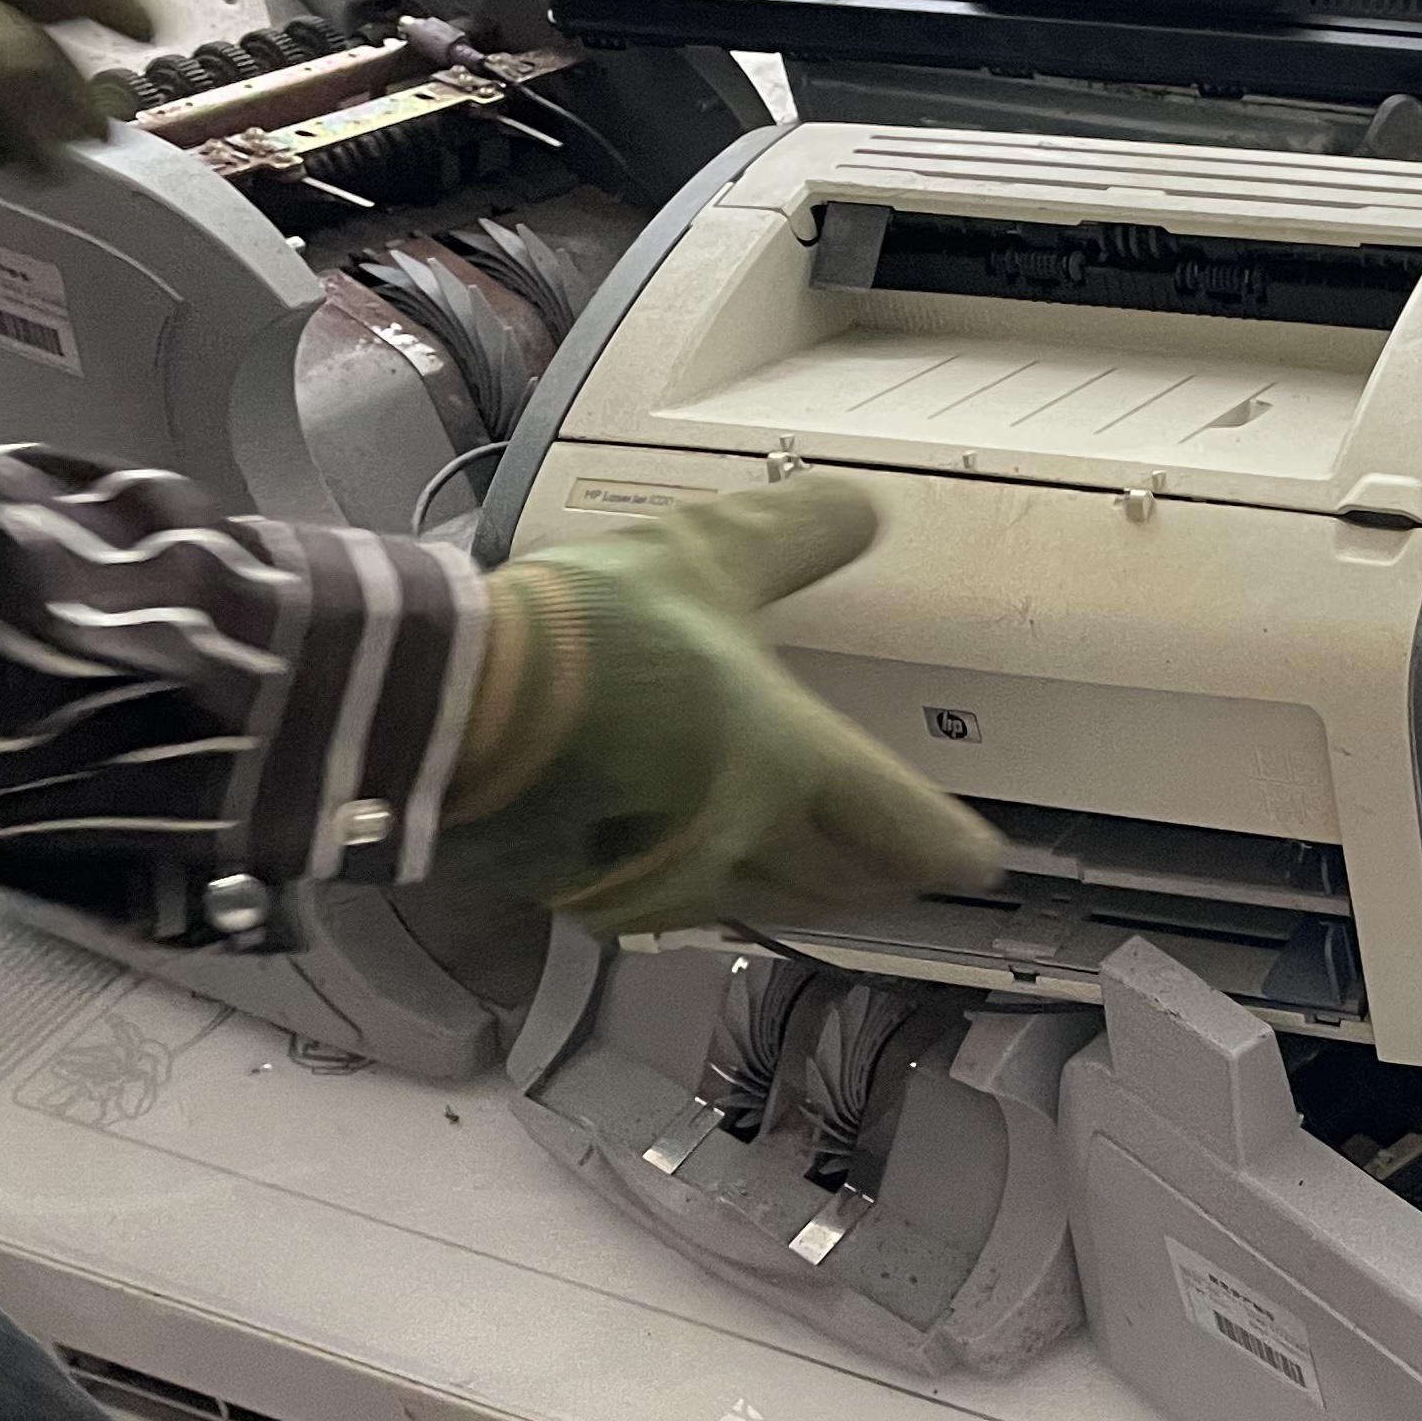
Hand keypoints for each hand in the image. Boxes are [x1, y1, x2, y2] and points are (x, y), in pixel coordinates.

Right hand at [438, 478, 1004, 937]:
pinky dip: (707, 893)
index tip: (984, 861)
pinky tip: (696, 872)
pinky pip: (676, 908)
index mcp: (788, 768)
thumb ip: (795, 537)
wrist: (437, 710)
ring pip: (765, 904)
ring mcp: (663, 886)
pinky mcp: (590, 902)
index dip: (953, 847)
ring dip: (805, 893)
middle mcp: (740, 844)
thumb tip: (866, 512)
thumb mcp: (706, 556)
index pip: (904, 829)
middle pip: (843, 885)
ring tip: (822, 877)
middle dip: (885, 878)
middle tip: (910, 869)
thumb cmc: (584, 634)